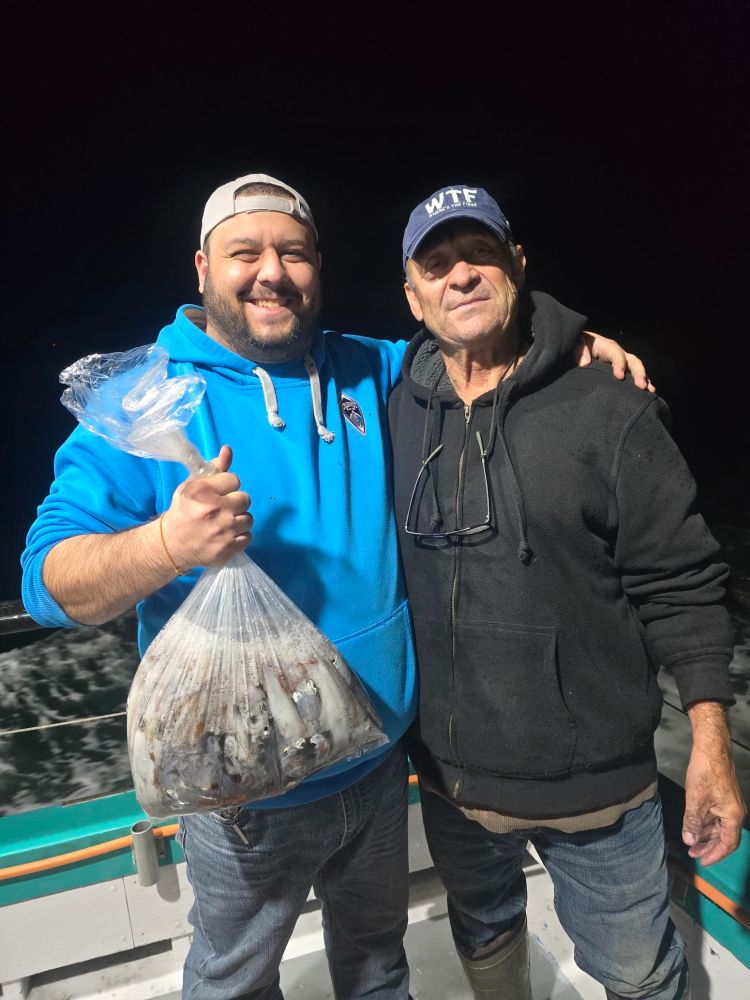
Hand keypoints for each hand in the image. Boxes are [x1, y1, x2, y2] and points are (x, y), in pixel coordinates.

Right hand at [160, 445, 252, 569]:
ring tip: (224, 523)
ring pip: (248, 519)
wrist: (172, 544)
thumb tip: (228, 449)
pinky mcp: (228, 549)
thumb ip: (214, 468)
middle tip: (223, 509)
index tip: (218, 493)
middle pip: (245, 499)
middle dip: (235, 503)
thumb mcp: (192, 485)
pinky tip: (226, 535)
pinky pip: (248, 537)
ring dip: (239, 520)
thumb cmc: (183, 511)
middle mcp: (215, 510)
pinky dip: (239, 536)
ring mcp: (223, 532)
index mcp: (203, 492)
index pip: (234, 480)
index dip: (227, 486)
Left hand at [575, 331, 655, 391]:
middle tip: (641, 386)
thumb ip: (579, 349)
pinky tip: (647, 394)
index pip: (617, 354)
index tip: (619, 377)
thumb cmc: (577, 344)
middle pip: (632, 361)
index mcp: (607, 346)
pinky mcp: (621, 372)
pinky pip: (633, 377)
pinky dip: (641, 384)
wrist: (578, 348)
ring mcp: (621, 363)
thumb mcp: (575, 342)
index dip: (619, 364)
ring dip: (644, 379)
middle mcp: (618, 354)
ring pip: (636, 370)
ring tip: (650, 391)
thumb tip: (585, 363)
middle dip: (638, 373)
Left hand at [682, 703, 745, 865]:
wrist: (711, 749)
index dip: (715, 855)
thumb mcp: (695, 799)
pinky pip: (716, 817)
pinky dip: (706, 824)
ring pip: (719, 828)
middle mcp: (735, 812)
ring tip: (691, 842)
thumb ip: (693, 822)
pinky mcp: (722, 798)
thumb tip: (690, 840)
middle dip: (709, 847)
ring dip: (706, 836)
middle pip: (725, 837)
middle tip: (693, 853)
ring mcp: (729, 805)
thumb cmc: (705, 772)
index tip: (703, 862)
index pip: (728, 844)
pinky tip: (694, 827)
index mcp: (733, 815)